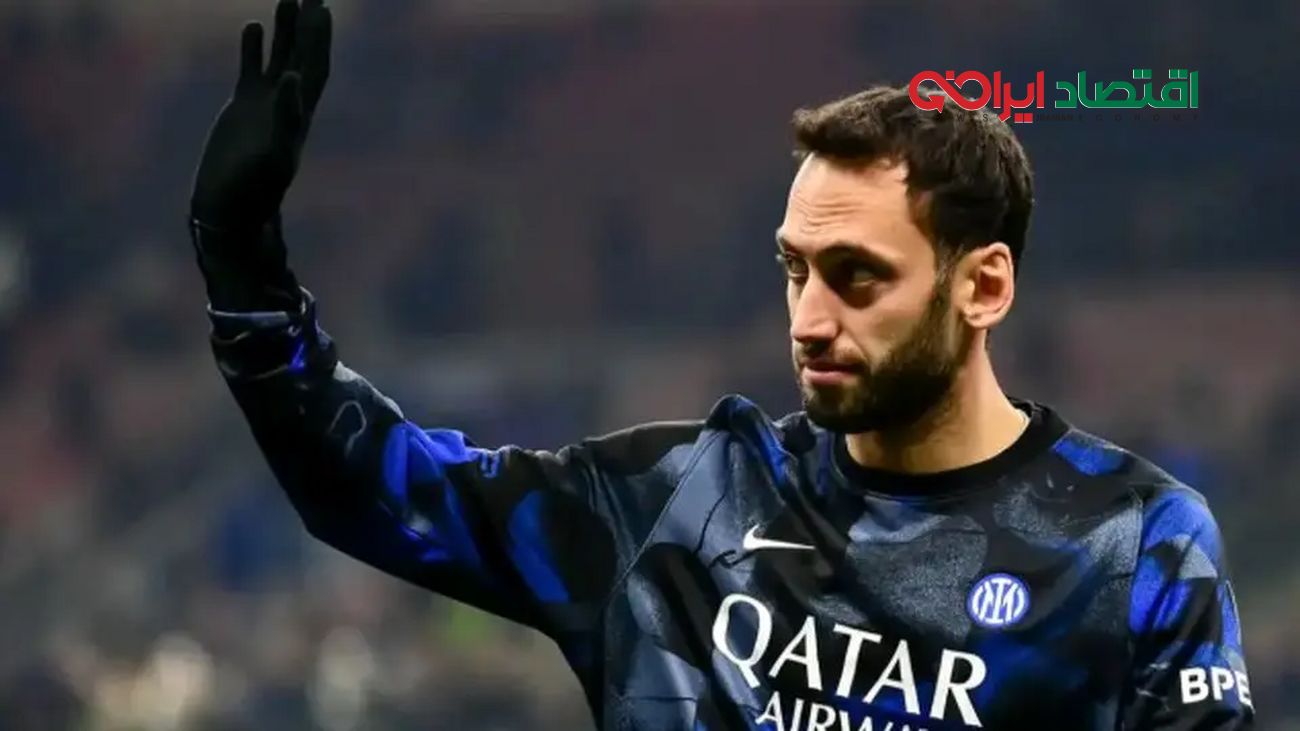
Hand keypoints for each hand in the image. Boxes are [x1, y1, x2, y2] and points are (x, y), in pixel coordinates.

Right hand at [190, 0, 331, 229]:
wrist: (227, 206)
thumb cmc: (252, 188)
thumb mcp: (272, 155)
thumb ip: (285, 117)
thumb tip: (293, 77)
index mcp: (299, 115)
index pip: (315, 68)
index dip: (320, 40)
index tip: (323, 10)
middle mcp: (286, 106)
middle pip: (303, 57)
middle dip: (309, 27)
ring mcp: (264, 105)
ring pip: (279, 59)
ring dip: (284, 31)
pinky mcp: (242, 108)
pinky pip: (251, 70)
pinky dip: (253, 49)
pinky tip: (253, 26)